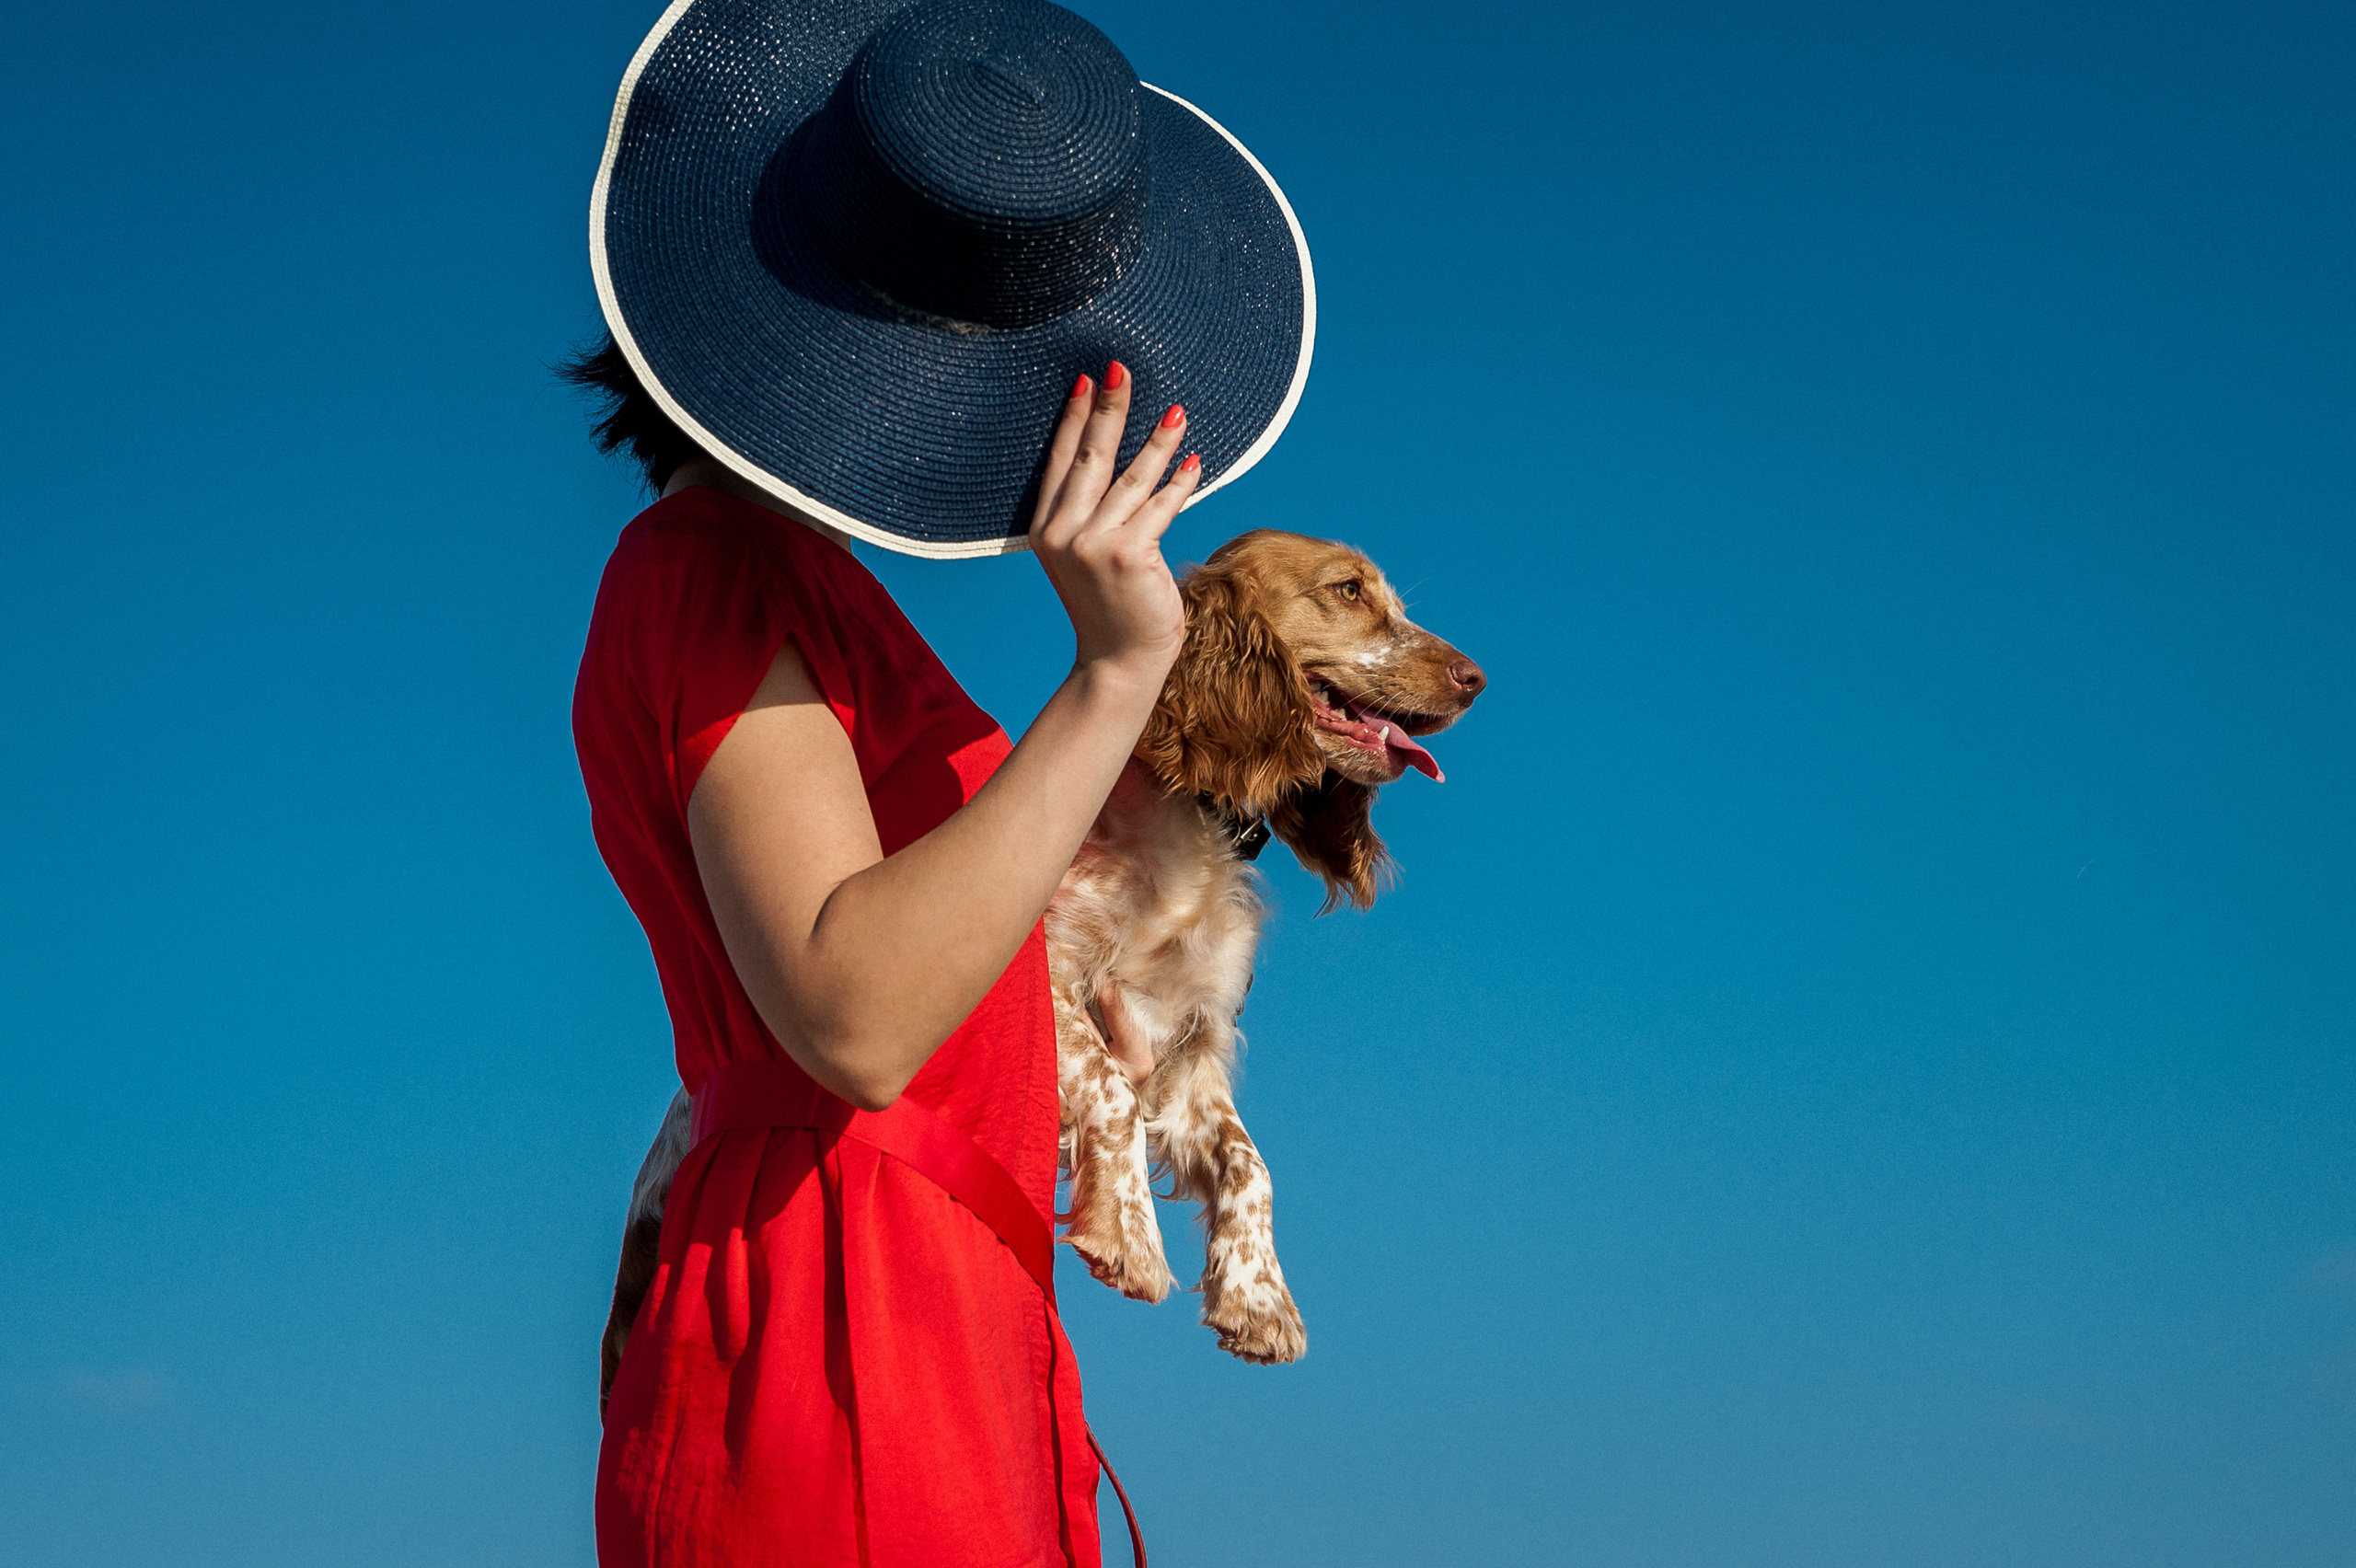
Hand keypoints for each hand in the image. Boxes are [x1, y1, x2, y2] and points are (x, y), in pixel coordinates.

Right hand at [1029, 362, 1197, 680]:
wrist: (1118, 662)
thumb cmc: (1111, 607)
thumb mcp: (1089, 557)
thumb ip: (1095, 515)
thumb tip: (1129, 463)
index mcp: (1045, 530)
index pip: (1060, 461)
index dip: (1074, 418)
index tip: (1089, 380)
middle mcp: (1062, 534)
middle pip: (1089, 457)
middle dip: (1109, 408)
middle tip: (1122, 367)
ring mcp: (1092, 545)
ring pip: (1131, 479)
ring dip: (1158, 441)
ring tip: (1178, 411)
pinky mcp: (1127, 555)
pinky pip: (1160, 507)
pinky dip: (1180, 484)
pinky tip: (1195, 463)